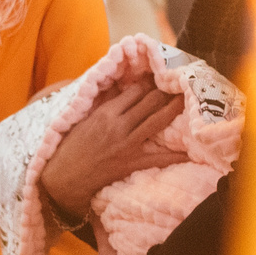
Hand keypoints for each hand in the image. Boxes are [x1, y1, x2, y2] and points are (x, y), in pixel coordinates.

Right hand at [39, 72, 184, 222]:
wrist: (65, 177)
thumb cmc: (71, 147)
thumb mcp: (84, 119)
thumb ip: (103, 104)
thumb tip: (120, 88)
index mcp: (106, 113)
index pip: (135, 91)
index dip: (149, 82)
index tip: (158, 77)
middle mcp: (119, 126)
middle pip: (150, 102)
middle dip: (165, 90)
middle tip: (178, 83)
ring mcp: (127, 144)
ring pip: (157, 120)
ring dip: (173, 107)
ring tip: (185, 98)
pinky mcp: (132, 162)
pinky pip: (159, 157)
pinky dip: (175, 154)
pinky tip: (190, 150)